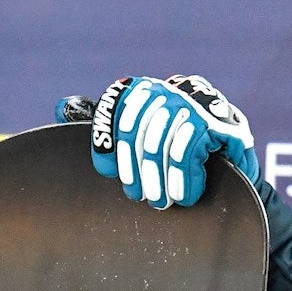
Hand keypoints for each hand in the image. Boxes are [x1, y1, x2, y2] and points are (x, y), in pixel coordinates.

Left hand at [60, 75, 257, 208]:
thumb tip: (61, 106)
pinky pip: (190, 149)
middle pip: (138, 130)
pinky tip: (185, 194)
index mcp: (145, 90)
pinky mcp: (223, 122)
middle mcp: (169, 89)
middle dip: (135, 170)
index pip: (115, 109)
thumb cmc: (174, 152)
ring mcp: (198, 104)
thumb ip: (104, 122)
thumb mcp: (137, 135)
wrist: (229, 162)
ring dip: (159, 179)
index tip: (107, 173)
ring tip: (161, 201)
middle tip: (139, 196)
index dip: (107, 142)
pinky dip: (184, 177)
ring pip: (162, 142)